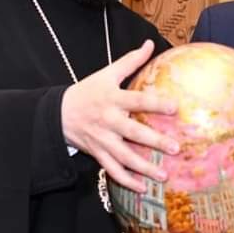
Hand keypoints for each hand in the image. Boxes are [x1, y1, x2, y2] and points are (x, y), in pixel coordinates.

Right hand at [61, 39, 179, 192]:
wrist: (57, 113)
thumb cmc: (88, 91)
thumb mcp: (106, 74)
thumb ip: (131, 61)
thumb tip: (150, 44)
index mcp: (112, 99)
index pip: (137, 100)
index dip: (155, 103)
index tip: (175, 107)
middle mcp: (108, 121)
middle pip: (133, 133)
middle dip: (154, 142)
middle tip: (176, 148)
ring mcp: (102, 140)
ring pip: (124, 157)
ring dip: (144, 168)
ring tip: (164, 175)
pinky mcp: (97, 154)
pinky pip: (112, 171)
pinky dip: (127, 181)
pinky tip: (143, 189)